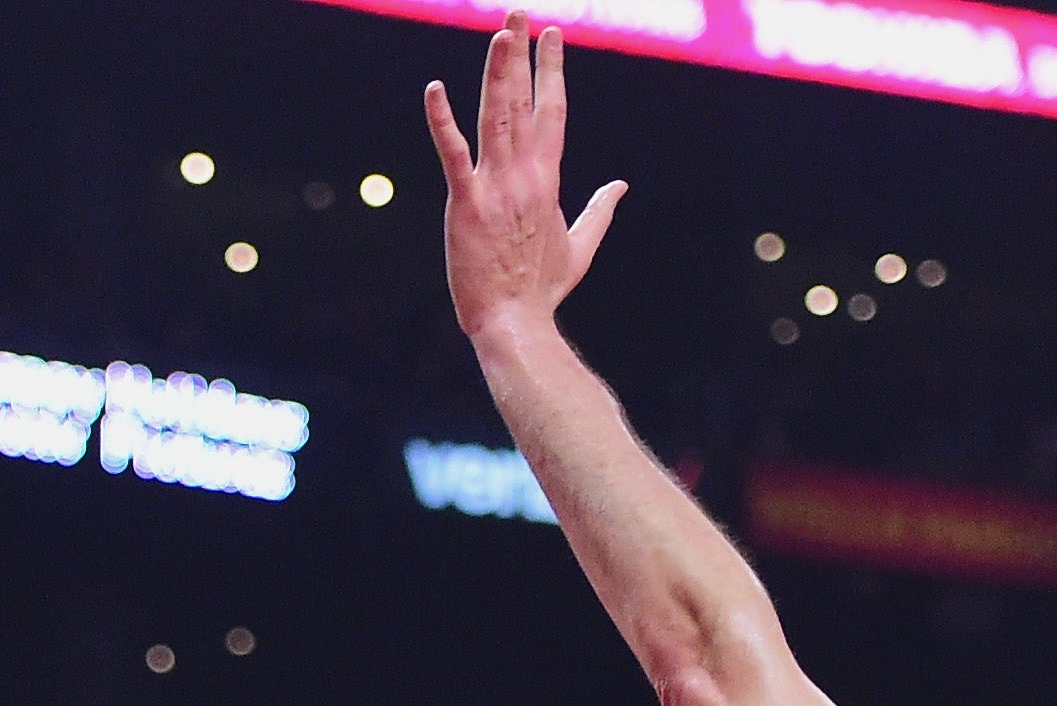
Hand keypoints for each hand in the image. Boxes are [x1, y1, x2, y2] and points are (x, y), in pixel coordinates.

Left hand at [427, 16, 628, 340]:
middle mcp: (526, 175)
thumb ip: (600, 211)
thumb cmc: (542, 291)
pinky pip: (453, 154)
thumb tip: (621, 186)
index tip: (552, 36)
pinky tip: (435, 90)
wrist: (517, 324)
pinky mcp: (467, 203)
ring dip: (498, 72)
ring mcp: (497, 187)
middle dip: (522, 54)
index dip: (551, 71)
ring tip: (501, 32)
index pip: (553, 112)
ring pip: (497, 116)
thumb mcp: (580, 247)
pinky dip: (443, 122)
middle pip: (524, 102)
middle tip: (519, 12)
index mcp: (549, 180)